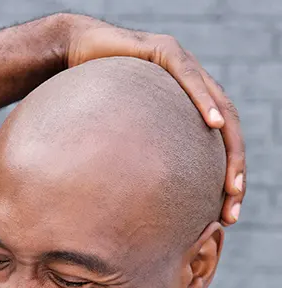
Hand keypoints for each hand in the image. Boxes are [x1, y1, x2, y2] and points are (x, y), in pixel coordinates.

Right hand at [62, 15, 244, 226]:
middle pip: (227, 132)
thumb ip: (133, 164)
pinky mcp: (166, 52)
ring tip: (233, 180)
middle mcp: (192, 89)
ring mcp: (183, 67)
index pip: (216, 147)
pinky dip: (205, 102)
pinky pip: (190, 78)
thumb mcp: (117, 142)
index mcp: (185, 111)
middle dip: (235, 170)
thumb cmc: (89, 102)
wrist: (73, 55)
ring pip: (220, 109)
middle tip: (233, 202)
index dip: (225, 177)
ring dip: (231, 147)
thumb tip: (129, 209)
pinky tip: (213, 125)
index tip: (225, 214)